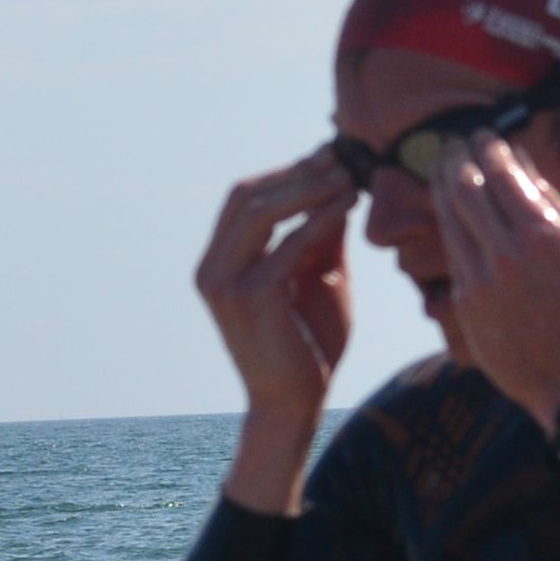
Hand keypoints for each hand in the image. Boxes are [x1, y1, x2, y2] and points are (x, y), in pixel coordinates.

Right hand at [195, 149, 356, 507]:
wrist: (295, 404)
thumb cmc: (309, 345)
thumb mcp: (317, 276)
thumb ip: (320, 233)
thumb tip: (339, 181)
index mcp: (219, 262)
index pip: (245, 200)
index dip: (287, 173)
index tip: (329, 156)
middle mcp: (212, 268)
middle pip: (246, 196)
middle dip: (296, 172)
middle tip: (340, 158)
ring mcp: (224, 283)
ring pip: (259, 211)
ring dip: (306, 187)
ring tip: (346, 175)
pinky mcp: (248, 297)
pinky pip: (286, 244)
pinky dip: (318, 219)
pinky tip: (347, 205)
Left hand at [432, 131, 559, 435]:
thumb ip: (552, 203)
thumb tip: (521, 163)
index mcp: (543, 236)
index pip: (502, 173)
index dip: (488, 146)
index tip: (484, 134)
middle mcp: (505, 254)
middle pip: (464, 187)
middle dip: (456, 156)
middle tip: (454, 141)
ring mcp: (480, 281)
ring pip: (448, 217)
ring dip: (442, 185)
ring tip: (443, 165)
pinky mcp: (465, 304)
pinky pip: (452, 251)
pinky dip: (449, 224)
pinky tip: (451, 210)